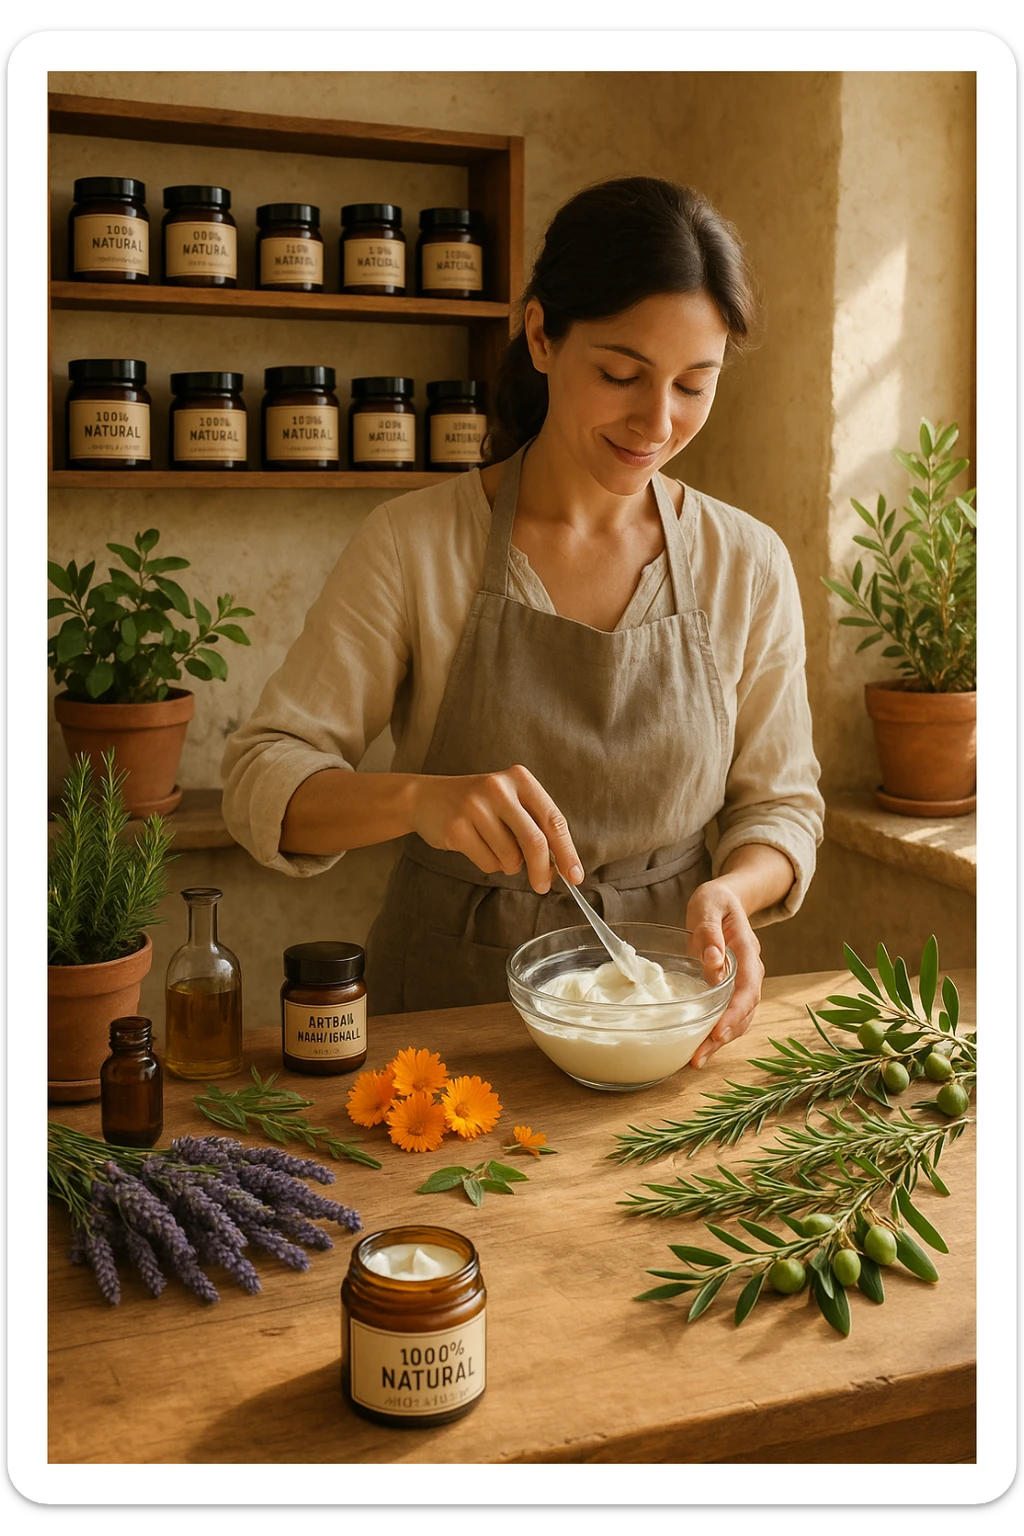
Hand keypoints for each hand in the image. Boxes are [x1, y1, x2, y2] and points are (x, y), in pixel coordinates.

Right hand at [410, 764, 583, 893]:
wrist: (427, 797)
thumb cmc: (479, 805)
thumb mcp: (510, 802)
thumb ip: (535, 826)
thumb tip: (561, 866)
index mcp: (520, 779)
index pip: (553, 820)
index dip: (567, 852)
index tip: (575, 876)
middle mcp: (498, 788)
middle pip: (535, 841)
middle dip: (543, 870)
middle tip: (543, 887)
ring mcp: (475, 807)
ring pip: (510, 857)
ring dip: (509, 865)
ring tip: (495, 848)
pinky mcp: (456, 828)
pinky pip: (488, 863)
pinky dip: (490, 865)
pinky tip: (478, 847)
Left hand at [684, 877, 764, 1067]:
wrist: (726, 900)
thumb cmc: (715, 901)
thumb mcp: (708, 905)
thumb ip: (709, 931)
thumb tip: (714, 961)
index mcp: (747, 950)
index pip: (747, 987)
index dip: (735, 1013)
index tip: (718, 1032)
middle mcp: (750, 971)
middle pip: (745, 1010)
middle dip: (725, 1035)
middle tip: (700, 1056)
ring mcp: (743, 982)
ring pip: (740, 1017)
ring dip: (721, 1040)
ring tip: (696, 1059)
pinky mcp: (732, 989)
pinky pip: (730, 1014)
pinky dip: (717, 1032)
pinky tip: (698, 1045)